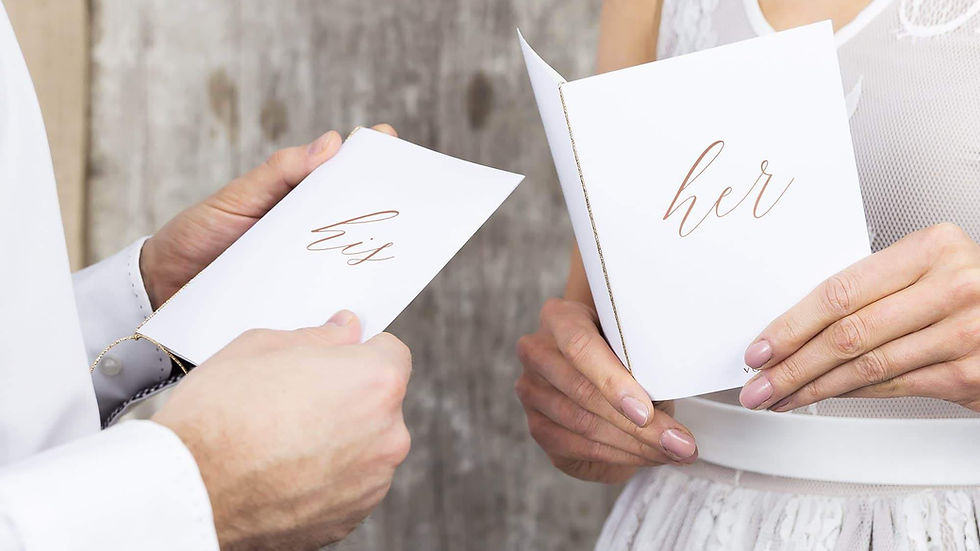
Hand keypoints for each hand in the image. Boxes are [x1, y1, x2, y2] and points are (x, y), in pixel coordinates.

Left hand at [140, 124, 397, 307]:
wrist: (165, 288)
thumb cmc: (199, 233)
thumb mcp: (238, 197)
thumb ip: (280, 173)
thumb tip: (331, 143)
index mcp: (296, 195)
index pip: (339, 170)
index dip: (368, 155)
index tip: (390, 141)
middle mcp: (307, 228)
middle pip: (355, 211)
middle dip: (383, 202)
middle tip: (408, 195)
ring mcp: (306, 262)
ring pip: (349, 254)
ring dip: (372, 251)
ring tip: (396, 243)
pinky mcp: (301, 295)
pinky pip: (330, 291)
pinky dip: (349, 291)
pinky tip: (366, 291)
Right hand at [152, 311, 411, 549]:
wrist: (190, 490)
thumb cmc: (220, 415)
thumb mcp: (264, 345)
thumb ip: (320, 336)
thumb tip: (345, 331)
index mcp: (376, 383)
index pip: (391, 352)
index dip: (359, 352)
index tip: (335, 360)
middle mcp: (387, 434)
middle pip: (380, 403)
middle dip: (348, 397)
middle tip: (297, 400)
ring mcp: (372, 482)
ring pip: (365, 446)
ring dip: (339, 440)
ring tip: (283, 439)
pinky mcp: (351, 517)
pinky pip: (348, 484)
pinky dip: (326, 477)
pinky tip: (284, 471)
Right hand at [515, 298, 697, 483]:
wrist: (596, 365)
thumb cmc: (621, 350)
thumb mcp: (633, 343)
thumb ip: (640, 361)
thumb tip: (662, 403)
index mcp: (559, 317)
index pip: (579, 346)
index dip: (612, 382)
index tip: (646, 412)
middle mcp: (537, 352)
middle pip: (583, 392)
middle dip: (639, 426)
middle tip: (679, 442)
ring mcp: (532, 390)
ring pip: (583, 424)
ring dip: (635, 445)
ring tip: (673, 451)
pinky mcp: (538, 425)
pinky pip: (577, 447)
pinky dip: (618, 456)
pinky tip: (647, 456)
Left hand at [739, 223, 979, 411]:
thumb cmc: (972, 291)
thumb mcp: (929, 269)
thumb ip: (875, 287)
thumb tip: (797, 322)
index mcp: (933, 248)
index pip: (840, 291)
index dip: (791, 325)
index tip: (760, 347)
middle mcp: (954, 286)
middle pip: (847, 333)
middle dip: (791, 365)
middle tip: (757, 384)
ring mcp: (966, 332)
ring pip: (866, 366)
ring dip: (813, 387)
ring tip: (780, 397)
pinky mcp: (971, 374)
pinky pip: (893, 385)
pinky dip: (850, 394)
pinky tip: (823, 396)